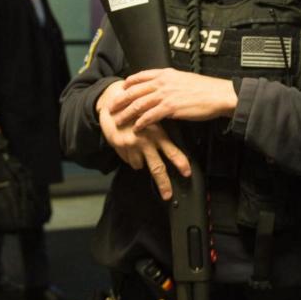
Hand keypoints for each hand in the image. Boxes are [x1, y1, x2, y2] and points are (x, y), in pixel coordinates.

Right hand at [96, 81, 189, 199]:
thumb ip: (160, 132)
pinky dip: (131, 157)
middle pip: (157, 168)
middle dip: (163, 184)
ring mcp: (132, 146)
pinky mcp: (120, 149)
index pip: (172, 151)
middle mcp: (145, 141)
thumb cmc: (136, 110)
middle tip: (167, 195)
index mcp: (157, 133)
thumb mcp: (152, 118)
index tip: (187, 173)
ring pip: (140, 165)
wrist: (112, 104)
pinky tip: (129, 146)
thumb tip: (172, 148)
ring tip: (139, 149)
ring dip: (141, 162)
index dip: (181, 163)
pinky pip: (129, 161)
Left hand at [109, 69, 237, 131]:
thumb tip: (163, 87)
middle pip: (134, 91)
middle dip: (120, 100)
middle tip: (110, 107)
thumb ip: (171, 82)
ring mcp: (165, 95)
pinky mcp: (170, 108)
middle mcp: (162, 82)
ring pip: (139, 104)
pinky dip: (141, 122)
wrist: (218, 95)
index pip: (140, 76)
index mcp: (166, 73)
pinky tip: (136, 128)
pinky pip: (150, 116)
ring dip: (126, 113)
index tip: (120, 89)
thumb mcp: (184, 79)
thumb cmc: (205, 89)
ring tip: (118, 121)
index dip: (128, 83)